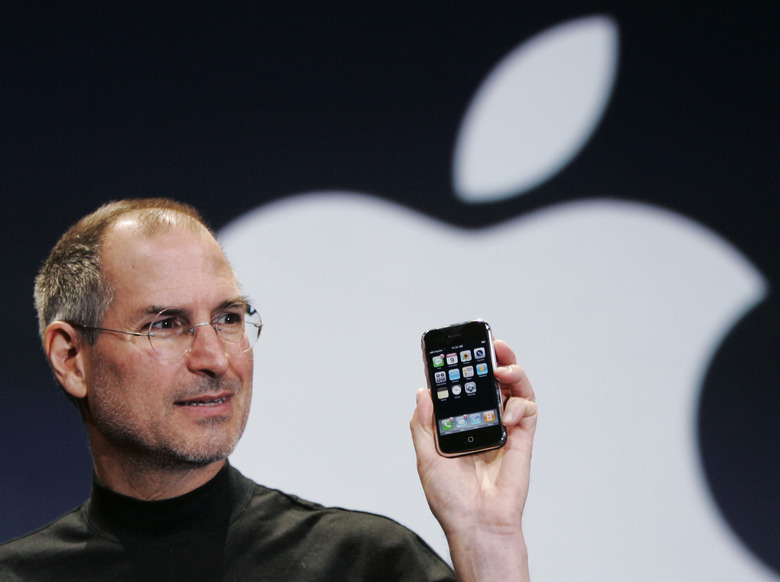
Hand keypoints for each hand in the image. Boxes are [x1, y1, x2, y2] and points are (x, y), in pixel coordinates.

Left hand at [410, 339, 537, 581]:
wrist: (477, 524)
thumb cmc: (451, 499)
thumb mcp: (426, 457)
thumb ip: (424, 424)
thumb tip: (424, 391)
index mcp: (459, 424)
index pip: (463, 388)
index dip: (463, 367)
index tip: (458, 349)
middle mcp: (483, 422)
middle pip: (492, 381)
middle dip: (493, 359)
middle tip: (491, 344)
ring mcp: (504, 429)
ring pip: (514, 389)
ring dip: (512, 370)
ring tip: (503, 365)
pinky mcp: (522, 438)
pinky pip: (528, 410)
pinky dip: (521, 403)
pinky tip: (509, 412)